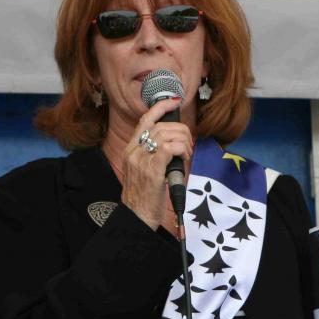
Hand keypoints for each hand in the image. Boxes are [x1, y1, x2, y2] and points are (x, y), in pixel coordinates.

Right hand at [119, 98, 193, 228]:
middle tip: (188, 145)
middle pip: (160, 126)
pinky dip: (181, 149)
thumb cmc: (144, 197)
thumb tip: (174, 142)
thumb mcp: (143, 170)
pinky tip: (184, 158)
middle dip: (180, 130)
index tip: (174, 101)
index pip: (144, 120)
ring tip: (186, 155)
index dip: (160, 107)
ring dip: (183, 141)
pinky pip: (169, 148)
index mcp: (131, 150)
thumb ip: (153, 155)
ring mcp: (141, 161)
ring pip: (166, 135)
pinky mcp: (152, 171)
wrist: (136, 218)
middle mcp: (133, 153)